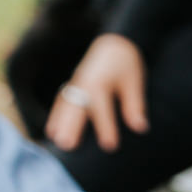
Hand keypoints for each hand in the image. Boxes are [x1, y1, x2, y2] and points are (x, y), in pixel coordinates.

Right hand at [46, 34, 148, 152]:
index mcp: (101, 82)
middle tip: (67, 145)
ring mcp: (76, 84)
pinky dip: (56, 116)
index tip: (109, 146)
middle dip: (71, 126)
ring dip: (59, 123)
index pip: (102, 108)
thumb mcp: (134, 83)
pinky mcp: (73, 87)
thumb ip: (135, 105)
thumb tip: (140, 127)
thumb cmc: (127, 66)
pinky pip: (61, 101)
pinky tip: (52, 131)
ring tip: (56, 141)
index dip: (106, 127)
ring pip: (65, 105)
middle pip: (76, 107)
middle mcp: (84, 83)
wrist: (115, 45)